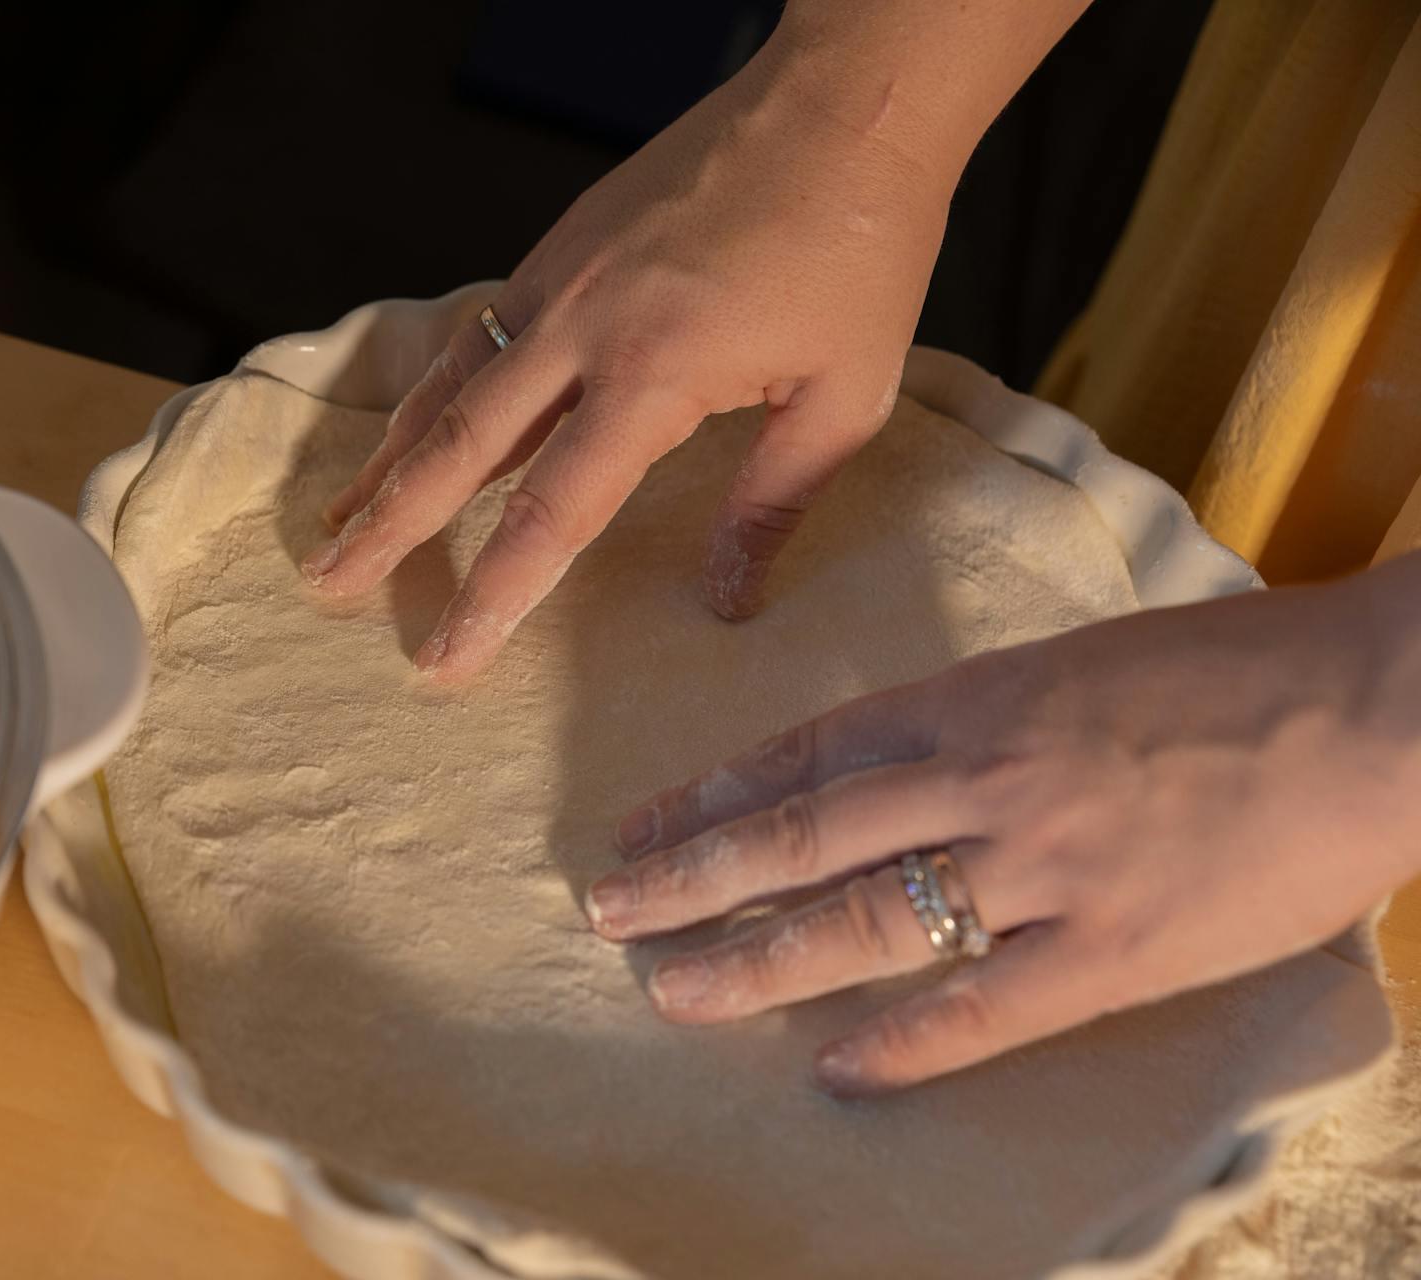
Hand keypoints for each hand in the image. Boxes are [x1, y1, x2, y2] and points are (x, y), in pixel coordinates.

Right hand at [301, 31, 956, 680]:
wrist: (844, 98)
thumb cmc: (861, 245)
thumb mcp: (846, 393)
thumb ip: (774, 501)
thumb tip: (727, 599)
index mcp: (653, 373)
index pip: (550, 511)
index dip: (491, 594)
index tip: (443, 658)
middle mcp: (580, 326)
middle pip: (458, 447)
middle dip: (389, 526)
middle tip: (328, 585)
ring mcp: (559, 278)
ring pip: (449, 383)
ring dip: (390, 457)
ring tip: (341, 519)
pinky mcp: (561, 244)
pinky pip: (478, 332)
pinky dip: (435, 388)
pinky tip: (417, 424)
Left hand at [583, 554, 1420, 1094]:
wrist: (1376, 700)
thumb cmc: (1238, 670)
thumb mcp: (1080, 664)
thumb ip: (986, 717)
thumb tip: (911, 765)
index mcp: (976, 699)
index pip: (808, 752)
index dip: (714, 793)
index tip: (643, 824)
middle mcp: (984, 777)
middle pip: (803, 833)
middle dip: (693, 873)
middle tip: (608, 908)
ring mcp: (1045, 864)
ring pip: (866, 918)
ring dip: (757, 956)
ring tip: (673, 989)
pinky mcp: (1118, 946)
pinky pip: (986, 1006)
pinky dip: (906, 1041)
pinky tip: (838, 1070)